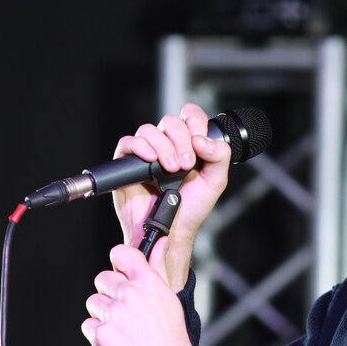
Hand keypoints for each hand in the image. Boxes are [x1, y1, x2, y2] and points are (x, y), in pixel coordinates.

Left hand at [83, 242, 197, 345]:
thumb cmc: (172, 337)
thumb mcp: (169, 296)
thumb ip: (158, 266)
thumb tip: (159, 243)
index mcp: (148, 282)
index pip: (120, 253)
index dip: (118, 263)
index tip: (121, 271)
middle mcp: (129, 294)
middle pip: (102, 279)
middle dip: (110, 294)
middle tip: (125, 312)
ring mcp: (114, 314)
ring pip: (94, 303)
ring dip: (103, 314)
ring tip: (123, 329)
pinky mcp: (101, 334)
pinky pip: (88, 325)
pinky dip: (98, 334)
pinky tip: (116, 341)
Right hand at [111, 103, 232, 290]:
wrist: (172, 230)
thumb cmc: (191, 207)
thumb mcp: (215, 181)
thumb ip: (218, 156)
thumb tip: (201, 139)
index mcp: (188, 144)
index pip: (190, 115)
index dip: (195, 121)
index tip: (199, 140)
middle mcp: (166, 144)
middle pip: (170, 121)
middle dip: (180, 140)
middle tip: (186, 163)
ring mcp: (146, 153)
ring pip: (149, 130)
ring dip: (163, 146)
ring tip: (171, 169)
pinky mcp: (127, 164)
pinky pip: (128, 143)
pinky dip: (140, 147)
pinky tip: (151, 161)